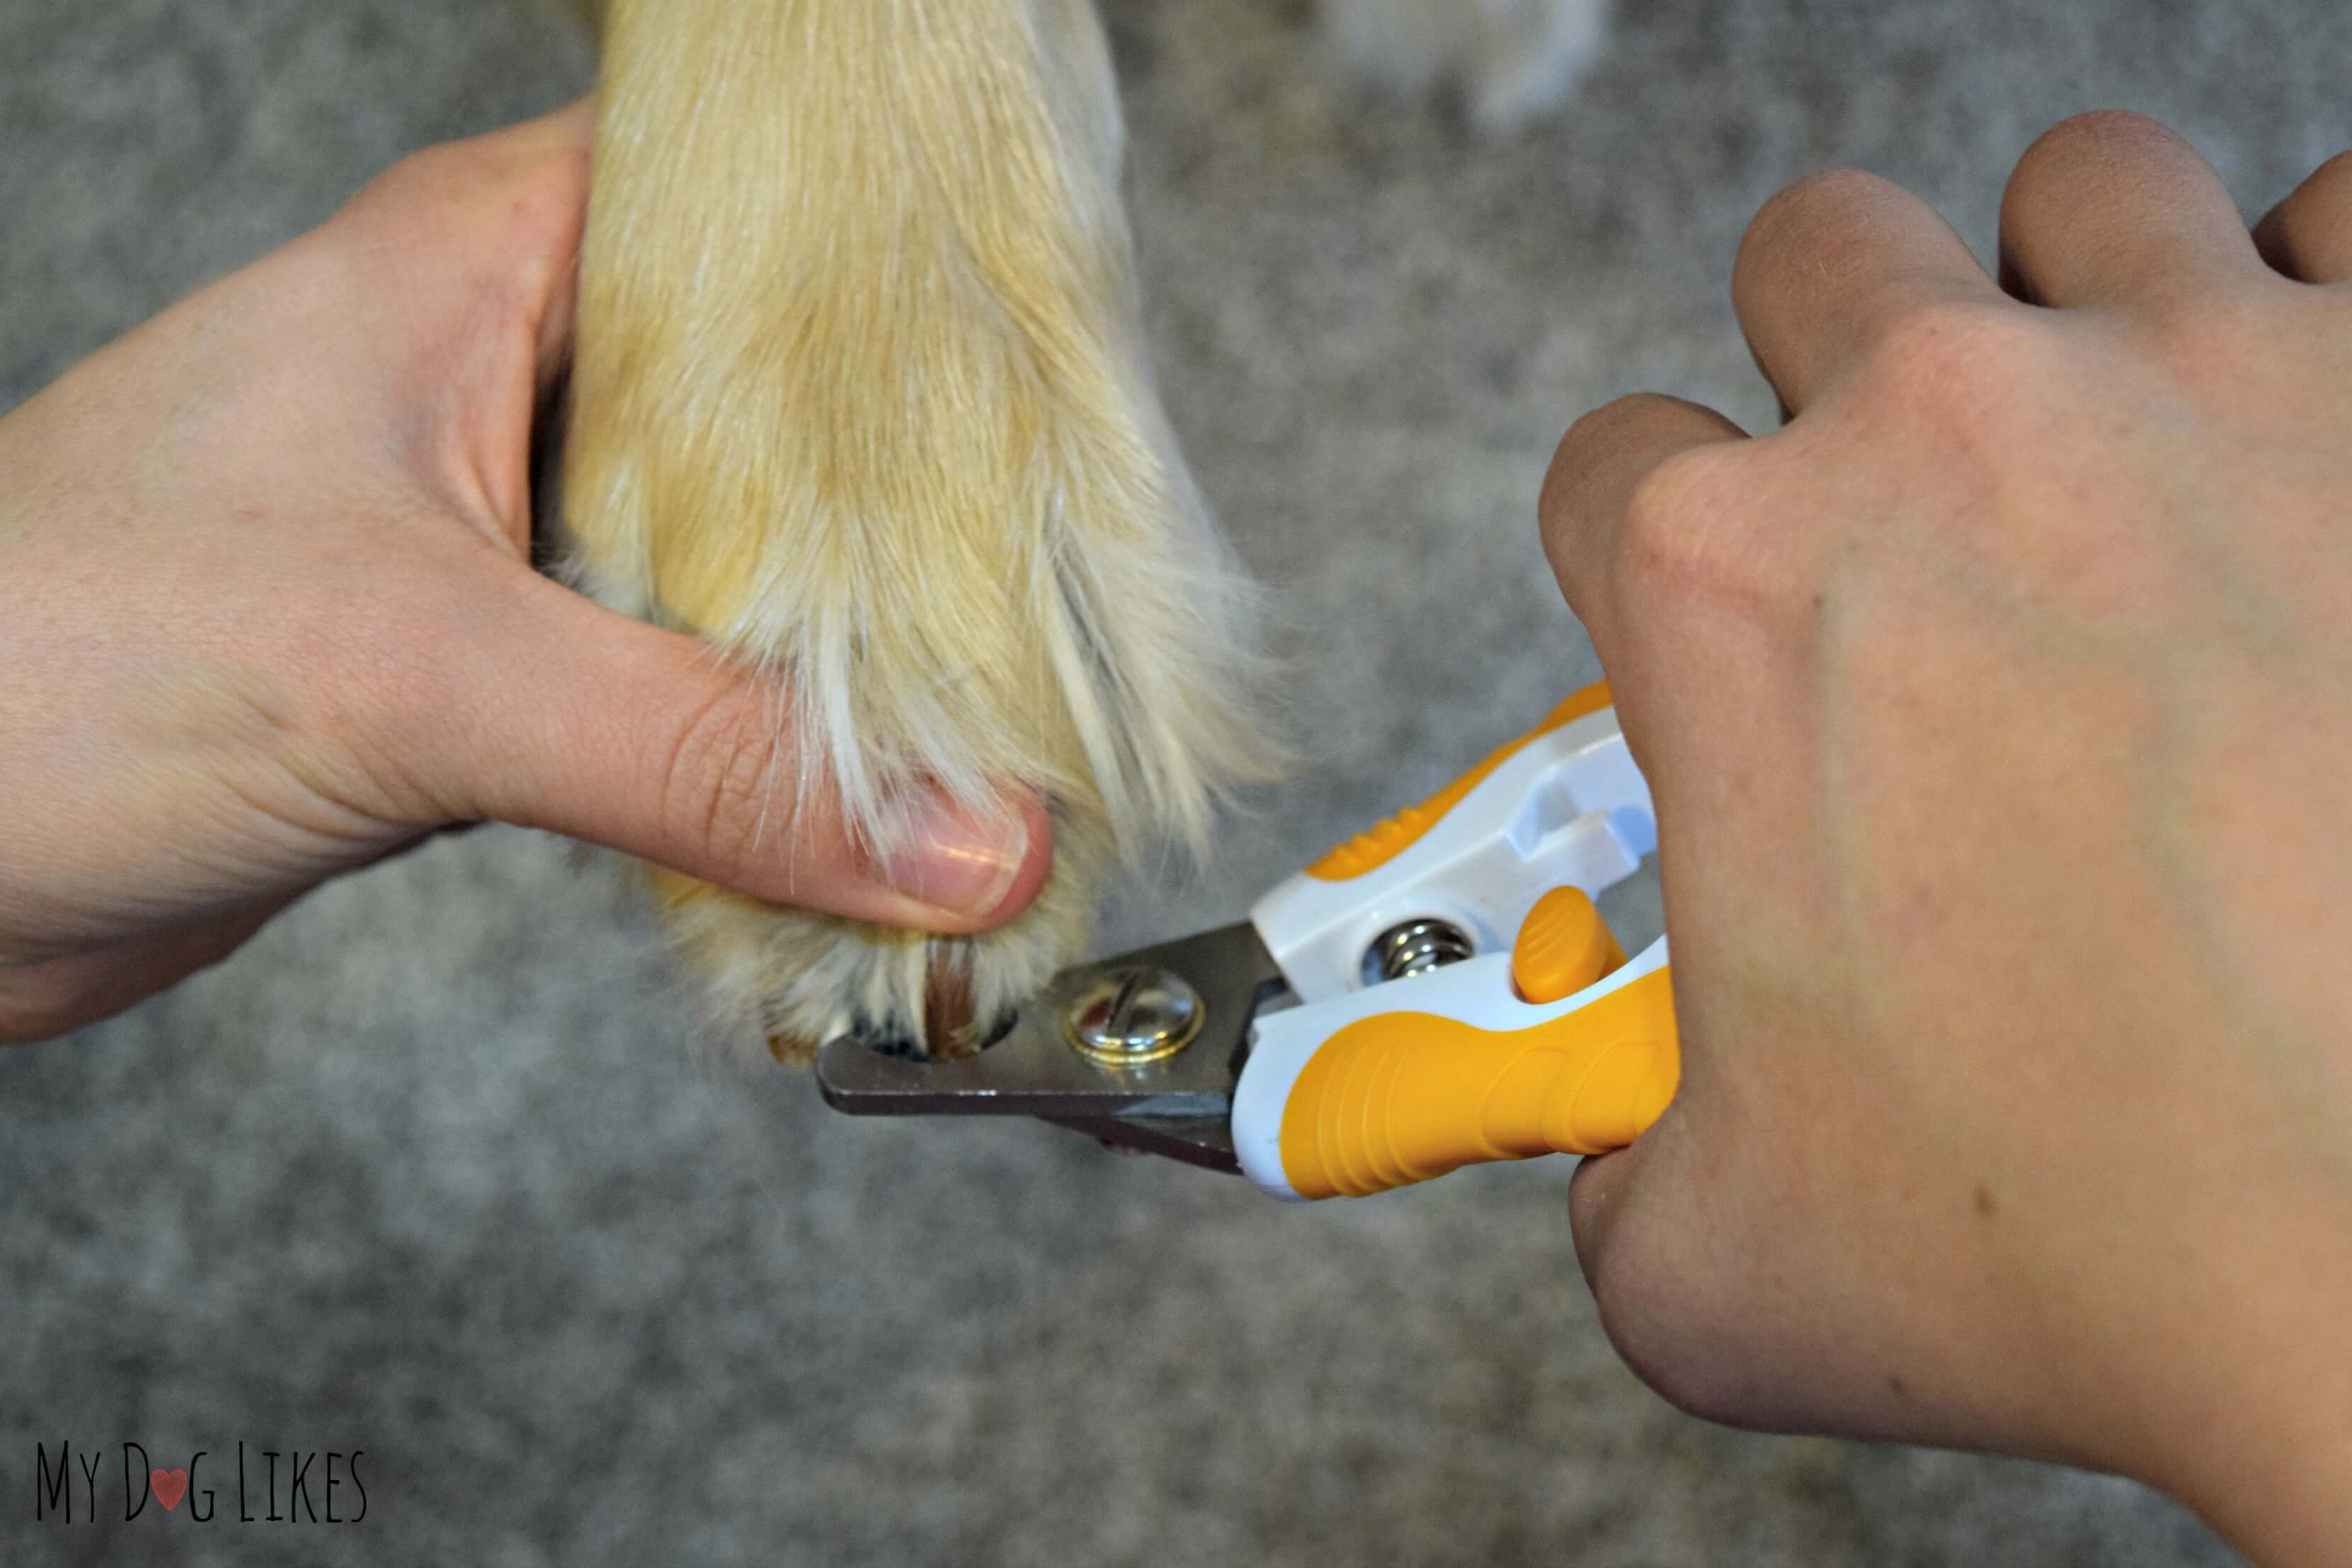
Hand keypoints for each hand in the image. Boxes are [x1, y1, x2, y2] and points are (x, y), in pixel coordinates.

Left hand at [0, 104, 1050, 1043]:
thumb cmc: (46, 665)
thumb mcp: (417, 674)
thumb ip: (705, 756)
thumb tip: (966, 836)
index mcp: (481, 264)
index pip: (758, 225)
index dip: (916, 296)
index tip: (1058, 393)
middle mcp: (500, 376)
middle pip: (775, 420)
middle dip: (911, 522)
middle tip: (1060, 601)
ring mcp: (491, 530)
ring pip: (730, 568)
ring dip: (839, 662)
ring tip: (986, 729)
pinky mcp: (481, 672)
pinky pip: (671, 691)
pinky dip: (757, 753)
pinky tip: (844, 812)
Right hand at [1541, 113, 2351, 1564]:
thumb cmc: (2091, 1248)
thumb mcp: (1725, 1270)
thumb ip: (1609, 1174)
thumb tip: (1615, 1162)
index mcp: (1729, 596)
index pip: (1606, 471)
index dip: (1647, 561)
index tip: (1721, 632)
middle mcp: (1937, 434)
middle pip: (1820, 260)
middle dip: (1838, 371)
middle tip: (1912, 518)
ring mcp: (2188, 377)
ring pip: (2076, 198)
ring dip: (2076, 302)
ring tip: (2129, 458)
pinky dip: (2328, 303)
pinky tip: (2317, 447)